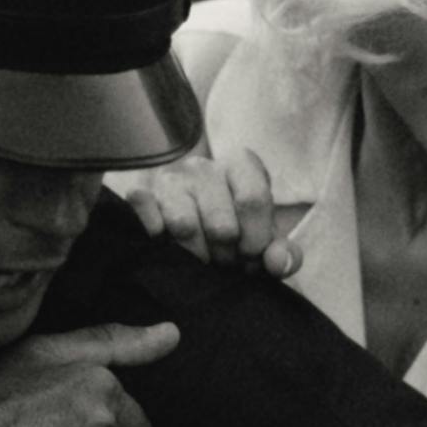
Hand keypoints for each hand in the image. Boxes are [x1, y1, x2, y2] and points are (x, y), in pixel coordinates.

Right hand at [114, 151, 300, 277]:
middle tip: (224, 260)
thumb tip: (277, 262)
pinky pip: (147, 217)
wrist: (194, 222)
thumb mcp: (267, 240)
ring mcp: (170, 178)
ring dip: (196, 255)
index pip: (252, 200)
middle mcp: (204, 165)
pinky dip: (158, 238)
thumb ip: (285, 254)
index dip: (255, 240)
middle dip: (226, 255)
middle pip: (221, 224)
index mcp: (242, 164)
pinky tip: (168, 244)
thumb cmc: (238, 229)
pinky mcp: (141, 194)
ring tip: (202, 256)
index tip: (250, 255)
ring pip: (184, 227)